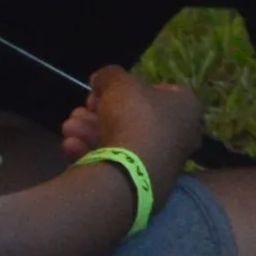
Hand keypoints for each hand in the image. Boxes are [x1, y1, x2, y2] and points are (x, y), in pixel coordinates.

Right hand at [61, 65, 208, 177]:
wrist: (131, 171)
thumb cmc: (135, 117)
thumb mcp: (120, 82)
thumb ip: (110, 76)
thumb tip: (101, 80)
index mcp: (187, 108)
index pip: (159, 91)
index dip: (129, 87)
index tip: (104, 90)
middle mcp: (181, 134)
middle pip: (133, 117)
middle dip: (99, 112)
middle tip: (80, 110)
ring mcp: (163, 159)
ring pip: (121, 139)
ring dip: (89, 131)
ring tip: (68, 127)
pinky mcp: (144, 180)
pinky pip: (117, 161)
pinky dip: (92, 152)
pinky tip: (71, 146)